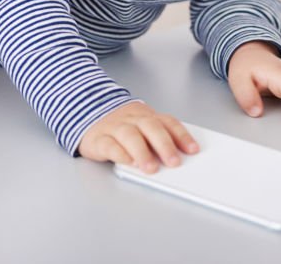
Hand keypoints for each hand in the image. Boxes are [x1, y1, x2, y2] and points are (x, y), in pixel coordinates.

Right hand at [77, 101, 198, 173]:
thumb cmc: (122, 126)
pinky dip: (120, 154)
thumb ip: (157, 139)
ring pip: (130, 135)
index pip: (168, 122)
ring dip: (142, 152)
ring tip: (151, 168)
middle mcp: (133, 119)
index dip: (182, 136)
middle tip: (174, 162)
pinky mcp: (98, 138)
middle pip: (151, 128)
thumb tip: (178, 158)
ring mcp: (115, 127)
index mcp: (148, 116)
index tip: (194, 150)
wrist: (86, 111)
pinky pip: (109, 144)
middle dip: (164, 145)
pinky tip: (128, 163)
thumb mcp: (142, 127)